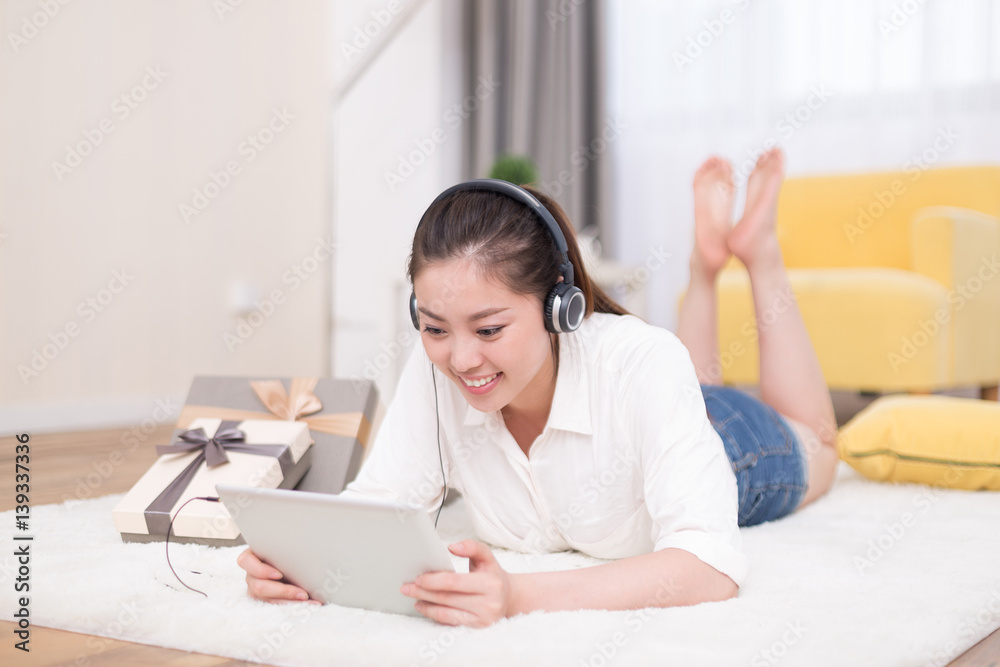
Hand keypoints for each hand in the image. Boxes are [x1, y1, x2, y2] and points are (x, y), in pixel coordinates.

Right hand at [237, 548, 320, 604]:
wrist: (294, 555)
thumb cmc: (288, 546)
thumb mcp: (283, 543)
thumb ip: (285, 542)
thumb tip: (301, 533)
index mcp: (251, 556)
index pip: (246, 562)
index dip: (261, 570)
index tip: (280, 574)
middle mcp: (251, 574)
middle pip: (259, 586)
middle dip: (283, 591)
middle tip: (303, 594)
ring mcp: (257, 588)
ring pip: (268, 600)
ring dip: (290, 602)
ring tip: (310, 602)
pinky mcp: (267, 599)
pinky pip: (277, 606)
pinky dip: (294, 606)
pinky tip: (309, 605)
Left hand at [400, 539, 519, 626]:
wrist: (510, 598)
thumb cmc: (494, 576)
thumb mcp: (487, 558)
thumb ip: (472, 547)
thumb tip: (452, 546)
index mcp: (490, 583)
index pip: (454, 582)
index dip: (433, 580)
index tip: (418, 577)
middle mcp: (488, 604)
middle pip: (447, 598)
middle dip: (423, 592)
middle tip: (407, 587)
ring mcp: (482, 619)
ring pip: (446, 613)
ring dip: (426, 605)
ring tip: (413, 597)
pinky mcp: (477, 629)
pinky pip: (450, 622)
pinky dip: (434, 615)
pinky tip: (424, 607)